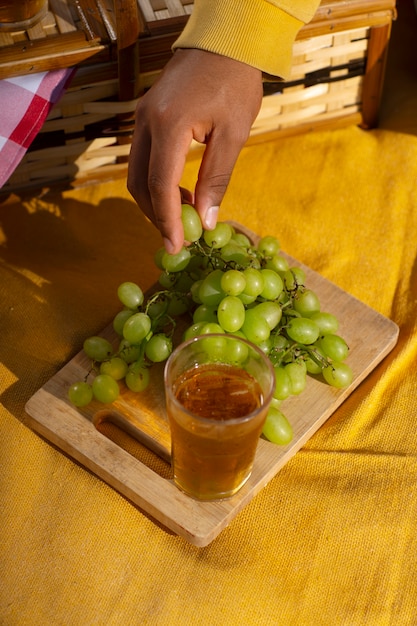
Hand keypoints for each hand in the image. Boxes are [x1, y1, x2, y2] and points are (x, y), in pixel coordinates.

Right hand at [127, 48, 262, 252]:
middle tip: (179, 238)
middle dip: (157, 216)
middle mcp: (146, 122)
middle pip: (139, 184)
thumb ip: (217, 179)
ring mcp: (142, 118)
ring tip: (183, 218)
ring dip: (155, 201)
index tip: (177, 246)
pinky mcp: (146, 117)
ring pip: (137, 173)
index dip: (168, 221)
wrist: (224, 41)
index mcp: (168, 125)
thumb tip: (207, 221)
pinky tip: (179, 193)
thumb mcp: (234, 134)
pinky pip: (142, 159)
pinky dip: (156, 183)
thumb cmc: (235, 83)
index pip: (160, 186)